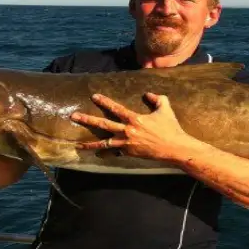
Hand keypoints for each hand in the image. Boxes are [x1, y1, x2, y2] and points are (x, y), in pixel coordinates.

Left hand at [71, 92, 194, 161]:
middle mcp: (128, 131)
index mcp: (135, 118)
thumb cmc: (171, 128)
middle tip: (73, 116)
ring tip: (78, 146)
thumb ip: (157, 99)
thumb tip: (148, 94)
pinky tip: (97, 154)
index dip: (104, 102)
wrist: (174, 148)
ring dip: (91, 144)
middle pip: (103, 124)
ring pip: (105, 143)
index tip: (94, 97)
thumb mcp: (165, 109)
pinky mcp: (130, 153)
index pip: (116, 108)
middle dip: (87, 120)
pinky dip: (106, 154)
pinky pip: (114, 153)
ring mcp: (127, 144)